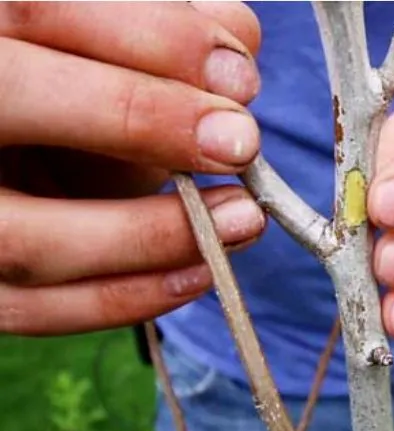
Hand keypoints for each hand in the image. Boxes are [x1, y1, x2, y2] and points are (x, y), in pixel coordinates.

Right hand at [0, 2, 264, 335]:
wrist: (32, 154)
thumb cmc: (81, 95)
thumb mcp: (112, 56)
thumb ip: (166, 36)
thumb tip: (239, 43)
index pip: (40, 10)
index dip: (150, 38)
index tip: (240, 76)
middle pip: (11, 97)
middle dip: (139, 118)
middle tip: (240, 143)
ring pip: (24, 237)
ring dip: (151, 236)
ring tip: (243, 220)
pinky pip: (35, 310)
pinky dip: (126, 298)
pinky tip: (200, 272)